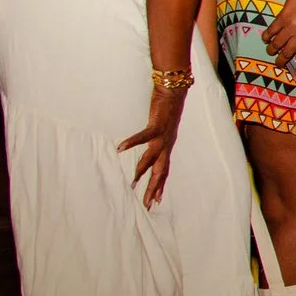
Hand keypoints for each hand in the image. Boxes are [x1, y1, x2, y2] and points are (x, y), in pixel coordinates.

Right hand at [118, 86, 185, 206]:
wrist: (175, 90)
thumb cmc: (167, 108)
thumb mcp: (162, 128)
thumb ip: (156, 138)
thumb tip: (150, 144)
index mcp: (166, 146)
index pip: (164, 171)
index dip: (161, 186)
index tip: (156, 201)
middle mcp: (166, 144)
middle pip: (161, 171)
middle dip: (154, 189)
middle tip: (147, 205)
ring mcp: (163, 136)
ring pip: (152, 158)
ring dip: (141, 171)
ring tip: (131, 184)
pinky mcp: (157, 124)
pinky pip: (143, 136)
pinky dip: (132, 142)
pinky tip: (120, 148)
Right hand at [262, 0, 295, 75]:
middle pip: (288, 53)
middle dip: (282, 62)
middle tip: (280, 65)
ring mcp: (290, 25)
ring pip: (277, 45)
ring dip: (273, 51)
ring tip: (273, 52)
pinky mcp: (282, 17)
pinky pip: (270, 32)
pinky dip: (267, 37)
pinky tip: (268, 39)